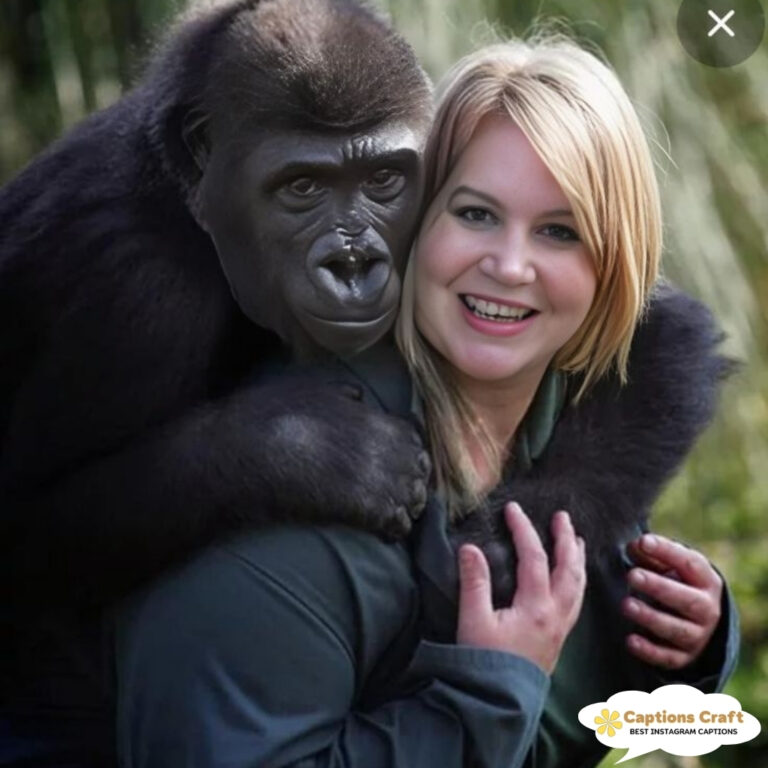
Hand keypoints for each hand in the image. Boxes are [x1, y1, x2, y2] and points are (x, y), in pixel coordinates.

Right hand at [261, 377, 429, 538]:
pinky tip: (386, 534)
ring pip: (412, 496)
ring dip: (407, 506)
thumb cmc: (265, 417)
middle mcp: (379, 445)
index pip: (411, 436)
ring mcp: (374, 476)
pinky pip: (395, 521)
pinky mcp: (362, 507)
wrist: (242, 455)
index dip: (407, 452)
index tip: (399, 463)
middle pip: (417, 468)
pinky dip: (394, 528)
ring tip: (398, 516)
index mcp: (369, 416)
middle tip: (404, 495)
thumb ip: (339, 393)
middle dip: (413, 481)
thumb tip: (359, 396)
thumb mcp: (306, 389)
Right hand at [456, 502, 585, 673]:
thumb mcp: (473, 621)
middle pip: (568, 569)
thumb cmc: (484, 662)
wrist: (499, 702)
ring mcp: (561, 627)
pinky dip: (578, 581)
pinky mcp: (559, 638)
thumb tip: (470, 548)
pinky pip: (577, 601)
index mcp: (536, 606)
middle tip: (563, 517)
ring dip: (577, 559)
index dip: (523, 529)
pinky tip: (573, 579)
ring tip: (576, 541)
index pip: (533, 557)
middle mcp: (556, 614)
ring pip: (579, 586)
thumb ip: (473, 583)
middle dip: (566, 540)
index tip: (513, 508)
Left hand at [623, 533, 722, 668]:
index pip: (690, 564)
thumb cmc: (676, 582)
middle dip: (658, 587)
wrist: (697, 620)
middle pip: (686, 600)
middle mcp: (707, 609)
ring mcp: (698, 635)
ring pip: (677, 629)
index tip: (643, 542)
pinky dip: (650, 651)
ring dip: (651, 618)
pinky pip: (668, 657)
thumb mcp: (669, 566)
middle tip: (632, 575)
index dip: (667, 552)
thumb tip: (634, 546)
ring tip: (627, 605)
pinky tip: (630, 640)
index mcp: (706, 580)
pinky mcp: (684, 657)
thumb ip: (651, 554)